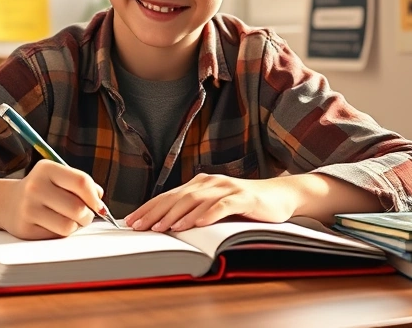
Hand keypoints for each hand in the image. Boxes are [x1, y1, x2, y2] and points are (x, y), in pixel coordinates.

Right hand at [0, 159, 104, 239]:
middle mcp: (35, 186)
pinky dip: (60, 233)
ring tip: (69, 220)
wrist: (7, 202)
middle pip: (78, 208)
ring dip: (75, 226)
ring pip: (69, 225)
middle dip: (87, 215)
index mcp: (47, 169)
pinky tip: (53, 225)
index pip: (81, 182)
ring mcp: (28, 208)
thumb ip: (81, 184)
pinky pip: (56, 236)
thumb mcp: (58, 177)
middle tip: (84, 215)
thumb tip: (99, 198)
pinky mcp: (25, 229)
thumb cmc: (42, 189)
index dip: (95, 197)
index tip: (99, 205)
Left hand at [124, 173, 297, 232]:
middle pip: (178, 197)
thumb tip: (167, 225)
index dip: (148, 208)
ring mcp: (226, 188)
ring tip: (163, 228)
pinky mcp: (243, 197)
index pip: (168, 195)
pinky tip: (197, 224)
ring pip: (196, 201)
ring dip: (178, 215)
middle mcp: (210, 182)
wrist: (279, 195)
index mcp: (200, 183)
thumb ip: (195, 210)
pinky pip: (222, 205)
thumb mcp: (216, 205)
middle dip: (156, 213)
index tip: (132, 221)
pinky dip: (208, 214)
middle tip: (140, 227)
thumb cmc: (245, 204)